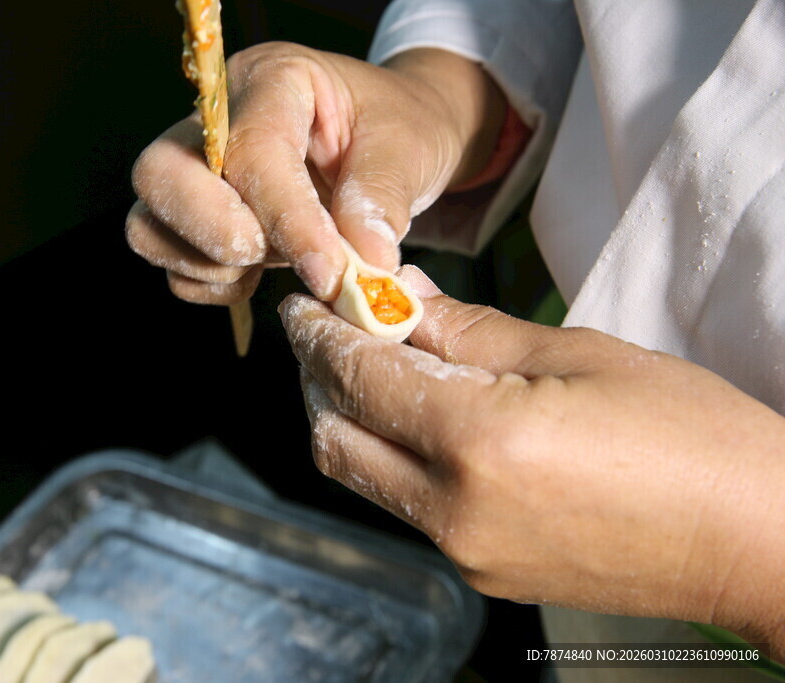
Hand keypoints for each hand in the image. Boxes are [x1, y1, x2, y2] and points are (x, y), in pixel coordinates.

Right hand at [127, 43, 504, 303]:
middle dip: (216, 233)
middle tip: (274, 256)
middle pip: (160, 175)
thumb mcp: (410, 147)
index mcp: (273, 80)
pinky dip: (213, 285)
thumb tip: (365, 259)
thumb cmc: (398, 130)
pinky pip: (172, 266)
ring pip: (150, 226)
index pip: (253, 150)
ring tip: (277, 260)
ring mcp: (194, 171)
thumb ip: (383, 198)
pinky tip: (261, 273)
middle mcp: (215, 120)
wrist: (391, 143)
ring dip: (214, 264)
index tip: (331, 271)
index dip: (288, 220)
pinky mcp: (192, 219)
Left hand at [280, 265, 784, 658]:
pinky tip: (420, 418)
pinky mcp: (482, 571)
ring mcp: (465, 551)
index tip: (304, 302)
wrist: (752, 540)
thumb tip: (398, 296)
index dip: (319, 331)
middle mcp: (455, 509)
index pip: (357, 376)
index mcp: (479, 441)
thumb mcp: (575, 355)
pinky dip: (393, 455)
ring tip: (373, 365)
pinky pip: (406, 505)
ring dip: (349, 417)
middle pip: (333, 437)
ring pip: (362, 475)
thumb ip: (469, 329)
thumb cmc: (688, 435)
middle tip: (330, 328)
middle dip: (318, 377)